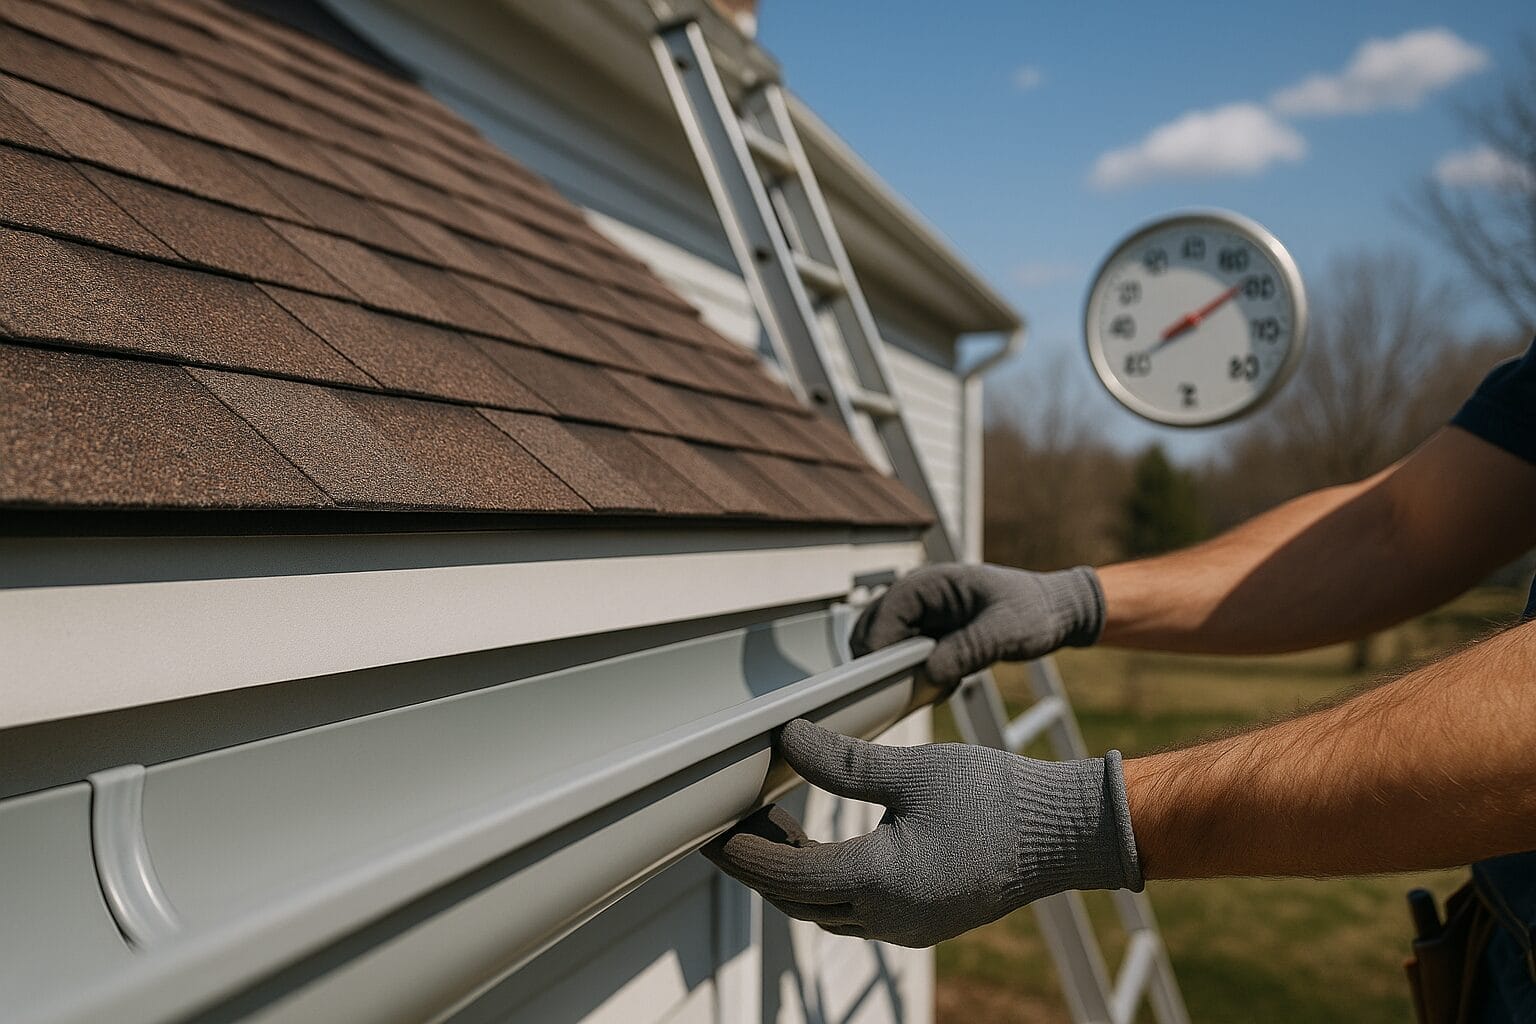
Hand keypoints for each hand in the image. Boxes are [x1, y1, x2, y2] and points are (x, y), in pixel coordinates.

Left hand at [703, 719, 1141, 947]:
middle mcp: (889, 917)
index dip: (742, 853)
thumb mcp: (914, 769)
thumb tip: (786, 739)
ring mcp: (908, 926)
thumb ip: (844, 761)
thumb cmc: (998, 797)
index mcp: (881, 881)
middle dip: (758, 865)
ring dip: (791, 876)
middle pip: (797, 900)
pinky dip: (826, 882)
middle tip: (727, 825)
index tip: (710, 831)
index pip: (786, 876)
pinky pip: (855, 912)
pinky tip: (822, 845)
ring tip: (768, 825)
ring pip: (825, 911)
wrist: (1066, 833)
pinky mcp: (923, 921)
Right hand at [851, 564, 1105, 687]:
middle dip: (881, 660)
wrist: (1055, 611)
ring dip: (896, 668)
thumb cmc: (1035, 611)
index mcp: (933, 582)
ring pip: (884, 643)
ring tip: (931, 685)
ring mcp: (922, 613)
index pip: (885, 612)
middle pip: (873, 628)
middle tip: (908, 688)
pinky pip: (903, 654)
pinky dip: (912, 672)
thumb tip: (931, 673)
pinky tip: (942, 683)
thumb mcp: (1007, 632)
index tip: (886, 678)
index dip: (879, 645)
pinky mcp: (929, 631)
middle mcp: (920, 595)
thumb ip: (969, 649)